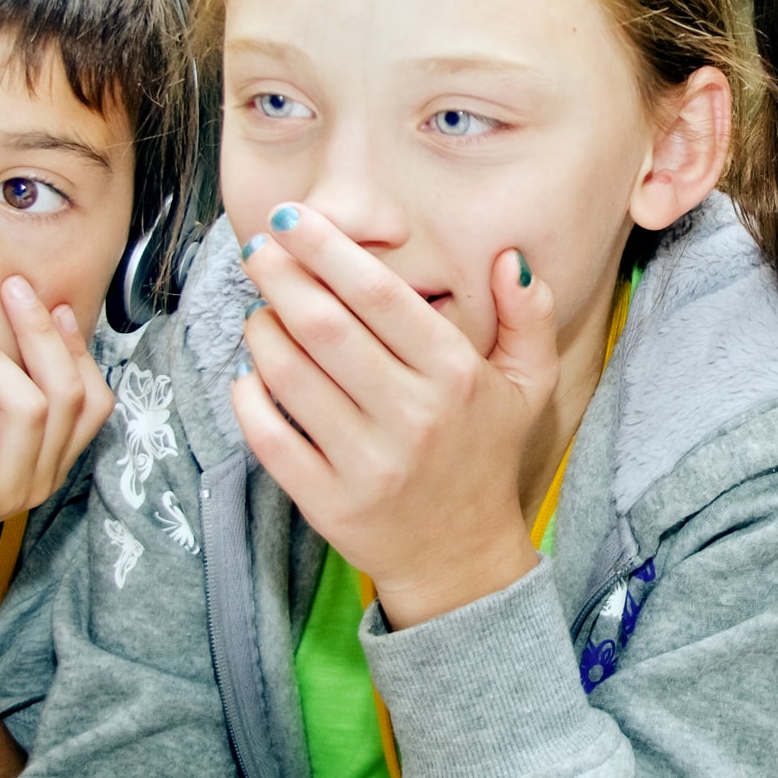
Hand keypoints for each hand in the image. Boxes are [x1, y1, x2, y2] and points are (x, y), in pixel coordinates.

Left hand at [0, 275, 112, 578]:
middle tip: (13, 289)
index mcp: (53, 460)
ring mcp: (10, 493)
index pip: (94, 402)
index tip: (55, 305)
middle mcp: (42, 478)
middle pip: (67, 396)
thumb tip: (27, 320)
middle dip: (41, 334)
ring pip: (29, 410)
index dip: (79, 350)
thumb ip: (4, 391)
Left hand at [233, 203, 559, 627]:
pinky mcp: (329, 503)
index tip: (292, 218)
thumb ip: (530, 316)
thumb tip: (509, 257)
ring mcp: (368, 464)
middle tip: (257, 247)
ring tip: (259, 309)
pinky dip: (247, 396)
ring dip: (262, 330)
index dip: (329, 251)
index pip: (381, 297)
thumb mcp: (529, 384)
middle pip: (326, 328)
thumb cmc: (485, 454)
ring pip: (290, 376)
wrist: (462, 558)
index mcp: (456, 377)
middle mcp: (412, 417)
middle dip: (281, 277)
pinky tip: (249, 371)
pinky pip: (270, 438)